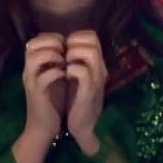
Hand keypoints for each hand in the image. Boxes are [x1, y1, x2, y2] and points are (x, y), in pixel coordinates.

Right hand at [21, 33, 68, 143]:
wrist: (43, 127)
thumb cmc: (53, 101)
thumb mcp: (55, 77)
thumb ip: (57, 63)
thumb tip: (70, 47)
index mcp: (34, 65)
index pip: (36, 40)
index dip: (53, 38)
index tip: (67, 46)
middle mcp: (29, 70)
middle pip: (32, 44)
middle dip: (52, 43)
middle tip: (66, 52)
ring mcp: (31, 81)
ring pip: (34, 57)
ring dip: (53, 56)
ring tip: (65, 62)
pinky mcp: (36, 93)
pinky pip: (42, 77)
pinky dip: (56, 73)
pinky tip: (65, 75)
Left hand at [64, 30, 109, 153]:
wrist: (84, 126)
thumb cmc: (78, 102)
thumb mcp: (79, 79)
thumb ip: (76, 63)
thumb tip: (63, 47)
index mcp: (96, 64)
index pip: (92, 36)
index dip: (75, 37)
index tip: (64, 49)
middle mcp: (99, 68)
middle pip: (92, 40)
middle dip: (73, 43)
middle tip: (63, 56)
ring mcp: (96, 79)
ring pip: (89, 52)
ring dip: (72, 54)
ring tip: (64, 64)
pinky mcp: (89, 90)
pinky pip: (81, 71)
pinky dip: (70, 70)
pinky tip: (64, 76)